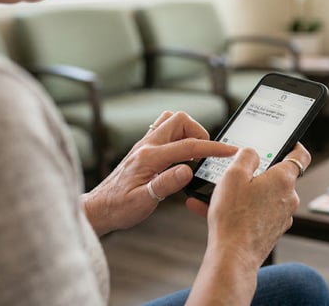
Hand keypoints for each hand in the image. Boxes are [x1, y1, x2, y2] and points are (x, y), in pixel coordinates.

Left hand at [81, 111, 236, 235]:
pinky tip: (180, 156)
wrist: (98, 209)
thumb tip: (187, 170)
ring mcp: (144, 145)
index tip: (230, 150)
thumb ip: (165, 184)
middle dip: (198, 133)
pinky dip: (178, 137)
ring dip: (187, 132)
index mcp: (149, 157)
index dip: (213, 147)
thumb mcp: (143, 202)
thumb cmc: (118, 208)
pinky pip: (164, 130)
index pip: (188, 146)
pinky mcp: (143, 149)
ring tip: (193, 154)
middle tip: (204, 155)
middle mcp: (146, 146)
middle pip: (179, 120)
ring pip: (171, 120)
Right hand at [191, 143, 309, 266]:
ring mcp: (282, 216)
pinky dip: (241, 210)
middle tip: (235, 174)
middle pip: (276, 177)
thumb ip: (246, 156)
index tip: (287, 143)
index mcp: (284, 179)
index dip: (294, 145)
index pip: (300, 155)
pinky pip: (256, 213)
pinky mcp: (271, 231)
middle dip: (256, 174)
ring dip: (243, 194)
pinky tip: (215, 211)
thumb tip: (252, 153)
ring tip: (215, 196)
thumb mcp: (233, 175)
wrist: (233, 257)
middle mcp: (288, 198)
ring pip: (263, 197)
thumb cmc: (234, 217)